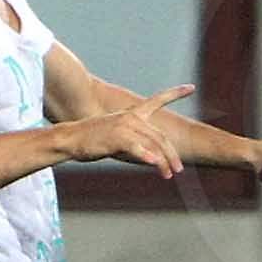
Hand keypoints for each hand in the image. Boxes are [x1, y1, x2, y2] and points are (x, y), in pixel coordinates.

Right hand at [69, 86, 198, 176]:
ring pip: (153, 145)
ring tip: (169, 174)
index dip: (176, 93)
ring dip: (163, 162)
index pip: (157, 100)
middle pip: (160, 136)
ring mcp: (125, 126)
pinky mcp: (117, 137)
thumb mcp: (118, 138)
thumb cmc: (94, 140)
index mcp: (133, 114)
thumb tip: (154, 157)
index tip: (191, 87)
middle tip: (178, 169)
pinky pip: (137, 148)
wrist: (71, 139)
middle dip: (171, 154)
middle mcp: (131, 117)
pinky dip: (147, 156)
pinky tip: (154, 163)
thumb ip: (137, 143)